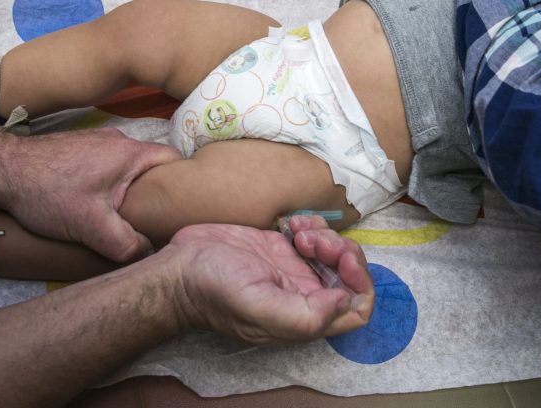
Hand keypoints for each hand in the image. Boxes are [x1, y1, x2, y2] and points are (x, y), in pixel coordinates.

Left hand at [0, 127, 180, 261]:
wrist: (2, 169)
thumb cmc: (47, 191)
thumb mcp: (90, 226)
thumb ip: (125, 243)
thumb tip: (148, 254)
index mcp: (130, 153)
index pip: (174, 159)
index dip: (182, 181)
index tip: (181, 203)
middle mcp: (119, 140)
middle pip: (153, 164)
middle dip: (155, 188)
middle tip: (153, 214)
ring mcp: (98, 140)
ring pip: (129, 164)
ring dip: (130, 185)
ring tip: (125, 210)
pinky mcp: (81, 147)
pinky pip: (109, 162)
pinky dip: (111, 180)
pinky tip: (97, 199)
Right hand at [170, 215, 373, 343]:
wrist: (179, 268)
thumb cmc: (213, 290)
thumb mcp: (258, 306)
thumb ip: (305, 314)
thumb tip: (345, 302)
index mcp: (305, 316)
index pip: (357, 309)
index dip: (360, 283)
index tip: (341, 259)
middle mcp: (305, 295)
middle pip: (349, 275)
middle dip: (341, 252)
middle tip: (314, 240)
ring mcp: (294, 270)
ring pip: (335, 253)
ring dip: (326, 235)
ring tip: (299, 232)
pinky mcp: (282, 248)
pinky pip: (315, 235)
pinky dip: (311, 224)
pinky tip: (291, 223)